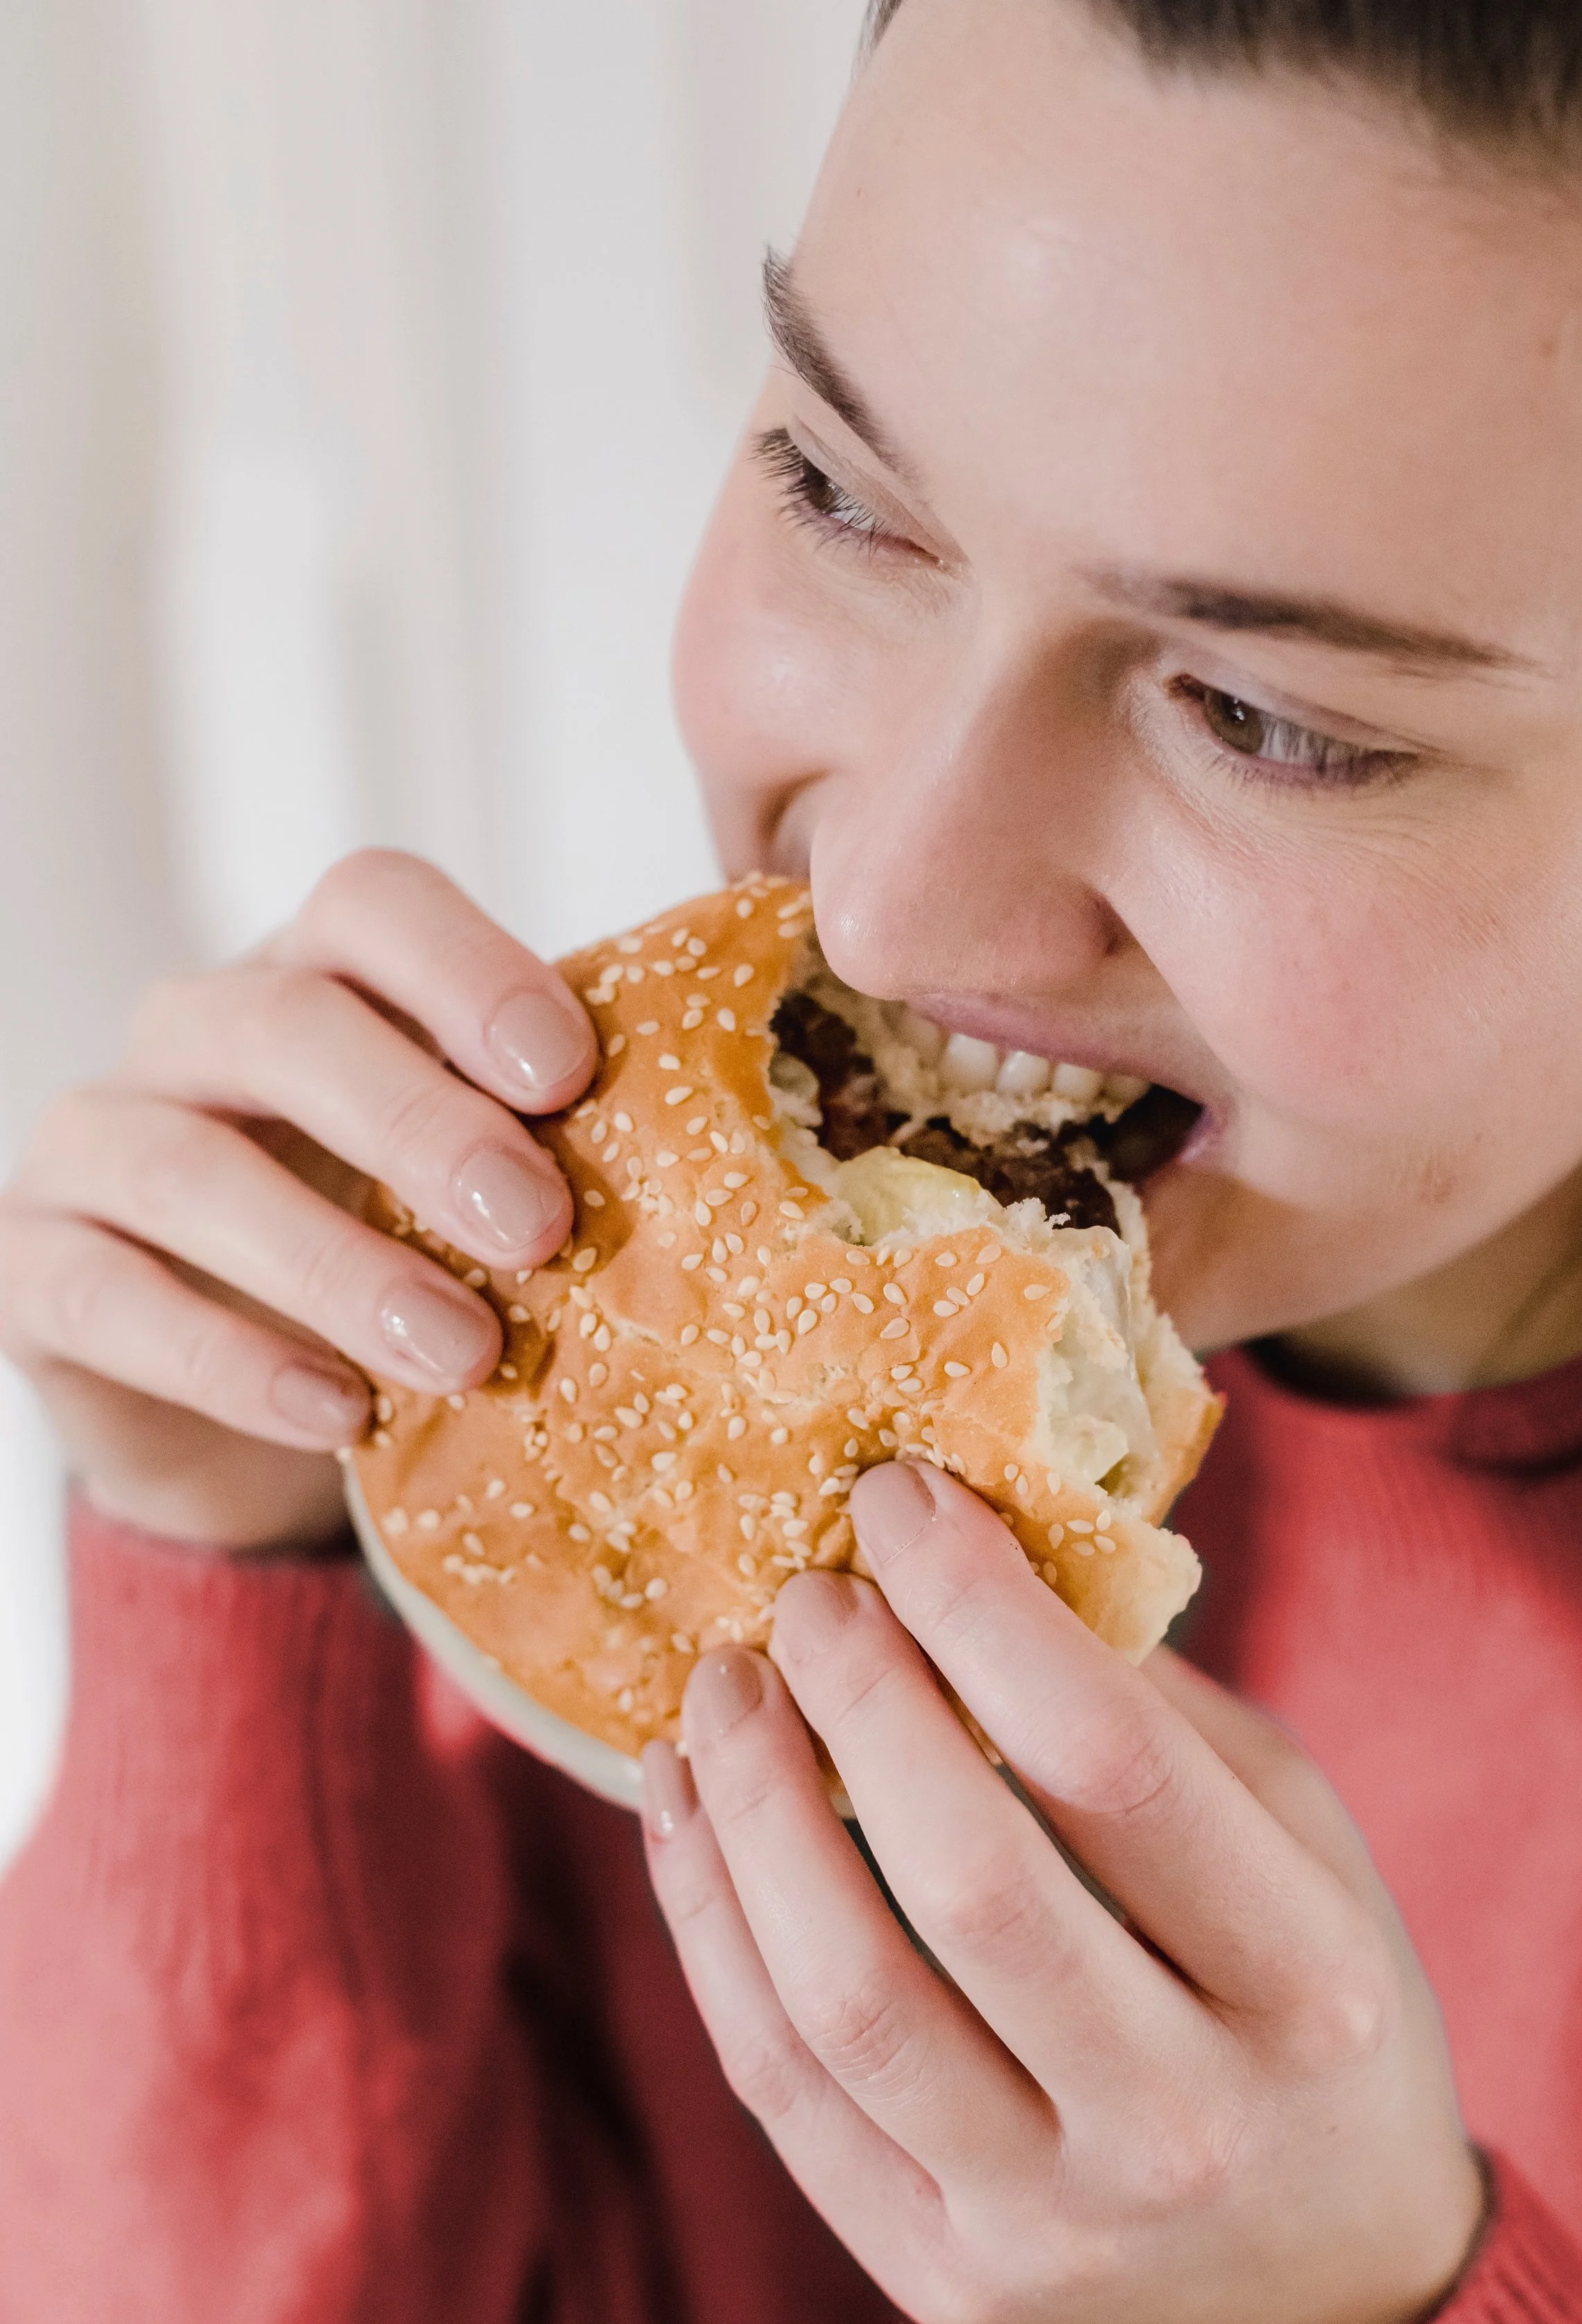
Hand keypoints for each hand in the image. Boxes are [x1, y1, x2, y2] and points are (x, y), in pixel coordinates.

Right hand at [0, 850, 594, 1549]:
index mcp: (320, 980)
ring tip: (461, 1353)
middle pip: (286, 1023)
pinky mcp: (34, 1268)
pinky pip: (106, 1294)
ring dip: (337, 1263)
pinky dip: (229, 1358)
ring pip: (189, 1167)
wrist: (258, 1412)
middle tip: (539, 1228)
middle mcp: (194, 1035)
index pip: (374, 905)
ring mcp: (97, 1144)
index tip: (568, 1073)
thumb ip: (566, 1143)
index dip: (469, 969)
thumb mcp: (483, 1188)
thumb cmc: (404, 1262)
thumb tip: (761, 1140)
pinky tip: (336, 1412)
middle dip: (420, 1123)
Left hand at [642, 1459, 1485, 2323]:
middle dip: (857, 1698)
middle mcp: (1185, 2125)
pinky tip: (686, 1806)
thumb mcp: (1306, 1848)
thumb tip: (973, 1555)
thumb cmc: (1309, 2015)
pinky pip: (781, 2088)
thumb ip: (1159, 1715)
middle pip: (967, 1880)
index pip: (1112, 1763)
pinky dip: (710, 1926)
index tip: (900, 1499)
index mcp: (1307, 1987)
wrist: (1329, 2295)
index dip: (980, 1606)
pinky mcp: (941, 2279)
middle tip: (803, 1592)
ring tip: (719, 1684)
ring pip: (844, 2000)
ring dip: (752, 1810)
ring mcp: (1052, 2224)